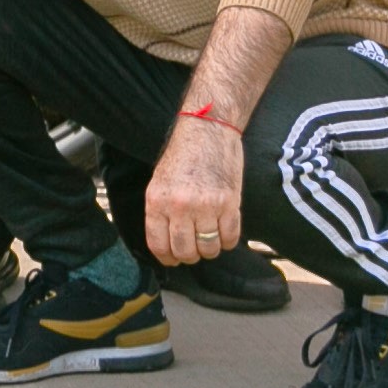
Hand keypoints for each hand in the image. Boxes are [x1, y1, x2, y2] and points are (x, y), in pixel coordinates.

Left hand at [142, 109, 245, 269]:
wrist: (207, 129)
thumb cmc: (183, 154)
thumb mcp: (160, 182)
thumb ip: (161, 212)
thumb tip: (166, 244)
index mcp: (157, 201)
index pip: (159, 245)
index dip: (167, 258)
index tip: (174, 259)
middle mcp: (179, 206)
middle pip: (185, 252)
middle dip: (190, 256)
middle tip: (194, 249)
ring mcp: (206, 206)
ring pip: (209, 249)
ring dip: (210, 248)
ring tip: (210, 237)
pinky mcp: (229, 203)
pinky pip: (230, 238)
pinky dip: (228, 240)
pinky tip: (224, 231)